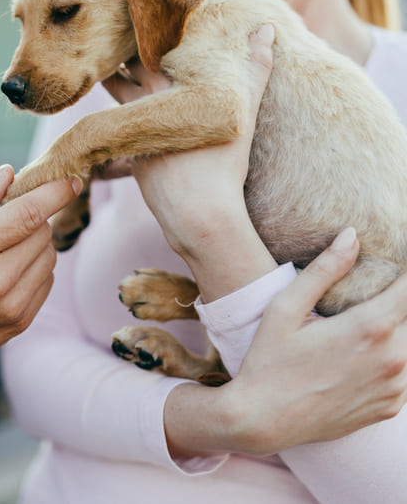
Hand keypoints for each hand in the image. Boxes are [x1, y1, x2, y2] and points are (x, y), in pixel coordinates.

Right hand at [0, 165, 81, 379]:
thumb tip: (7, 174)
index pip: (30, 213)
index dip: (56, 192)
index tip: (70, 180)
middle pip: (44, 232)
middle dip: (32, 218)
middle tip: (6, 221)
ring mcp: (12, 305)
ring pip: (49, 257)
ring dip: (35, 245)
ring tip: (1, 250)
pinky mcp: (20, 323)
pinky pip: (46, 282)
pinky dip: (34, 269)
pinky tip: (5, 273)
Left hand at [104, 25, 278, 300]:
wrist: (198, 216)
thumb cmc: (222, 167)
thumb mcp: (242, 114)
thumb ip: (254, 69)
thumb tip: (266, 29)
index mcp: (167, 92)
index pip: (145, 54)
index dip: (140, 41)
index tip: (138, 27)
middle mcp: (142, 111)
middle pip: (121, 76)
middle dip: (119, 62)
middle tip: (117, 47)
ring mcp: (132, 135)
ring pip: (116, 103)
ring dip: (115, 88)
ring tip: (112, 74)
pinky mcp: (130, 157)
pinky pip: (118, 132)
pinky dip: (119, 122)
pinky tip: (121, 120)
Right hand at [224, 227, 406, 454]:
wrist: (262, 420)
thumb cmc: (268, 360)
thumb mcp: (285, 309)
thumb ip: (324, 270)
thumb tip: (352, 235)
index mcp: (371, 328)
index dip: (403, 274)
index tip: (391, 269)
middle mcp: (394, 359)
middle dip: (394, 305)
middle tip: (364, 303)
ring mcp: (395, 388)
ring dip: (394, 335)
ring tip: (358, 333)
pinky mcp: (390, 408)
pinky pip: (405, 376)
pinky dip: (391, 362)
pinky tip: (357, 360)